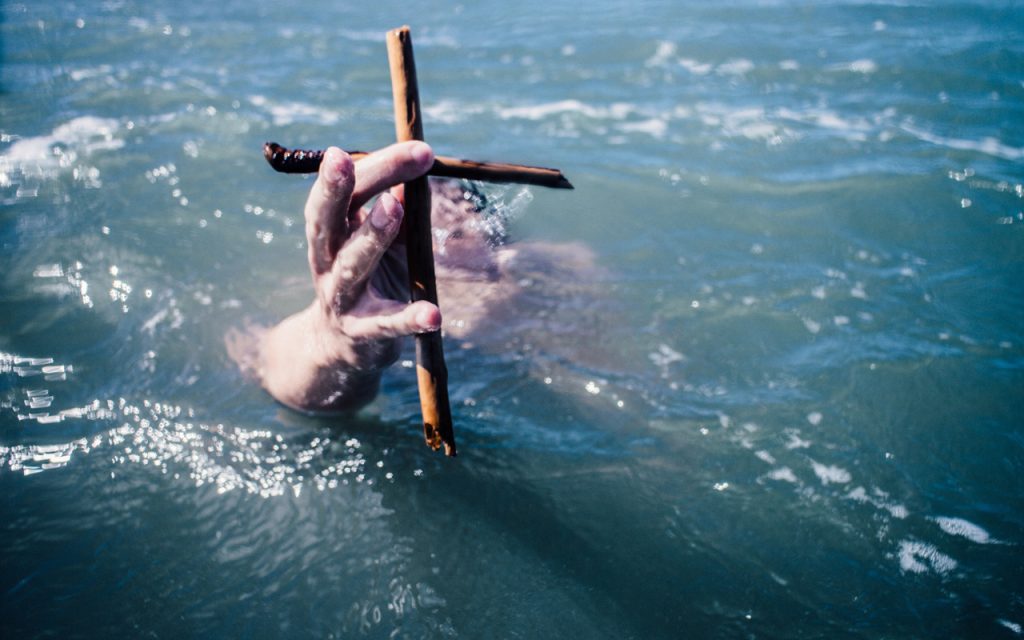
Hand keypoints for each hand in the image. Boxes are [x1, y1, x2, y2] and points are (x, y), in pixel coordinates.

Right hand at [259, 141, 440, 411]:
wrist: (340, 349)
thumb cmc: (372, 279)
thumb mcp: (388, 240)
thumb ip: (404, 208)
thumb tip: (423, 168)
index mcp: (332, 231)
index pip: (348, 190)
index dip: (378, 166)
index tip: (419, 148)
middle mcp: (327, 260)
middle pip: (329, 219)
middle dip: (337, 186)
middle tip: (345, 158)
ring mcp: (340, 298)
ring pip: (352, 264)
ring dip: (371, 234)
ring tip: (394, 209)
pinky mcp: (361, 334)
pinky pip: (385, 325)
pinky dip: (408, 319)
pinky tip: (433, 314)